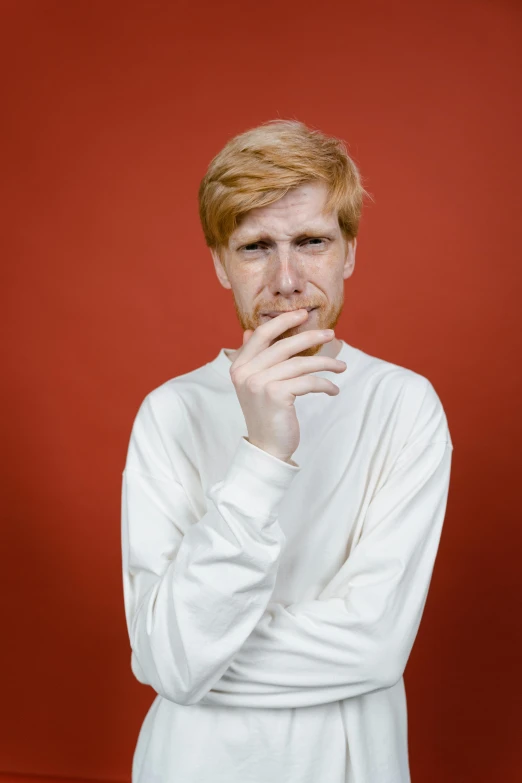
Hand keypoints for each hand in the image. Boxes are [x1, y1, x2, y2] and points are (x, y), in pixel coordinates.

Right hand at [229, 309, 346, 463]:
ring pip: (300, 364)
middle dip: (311, 336)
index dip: (283, 321)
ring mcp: (258, 383)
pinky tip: (333, 389)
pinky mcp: (275, 394)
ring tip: (341, 367)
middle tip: (332, 334)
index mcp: (239, 366)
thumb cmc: (266, 414)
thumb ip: (253, 358)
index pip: (261, 334)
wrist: (266, 447)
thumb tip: (248, 331)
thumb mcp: (255, 384)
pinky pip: (307, 381)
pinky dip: (324, 384)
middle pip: (284, 346)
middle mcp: (245, 372)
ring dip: (325, 363)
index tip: (303, 314)